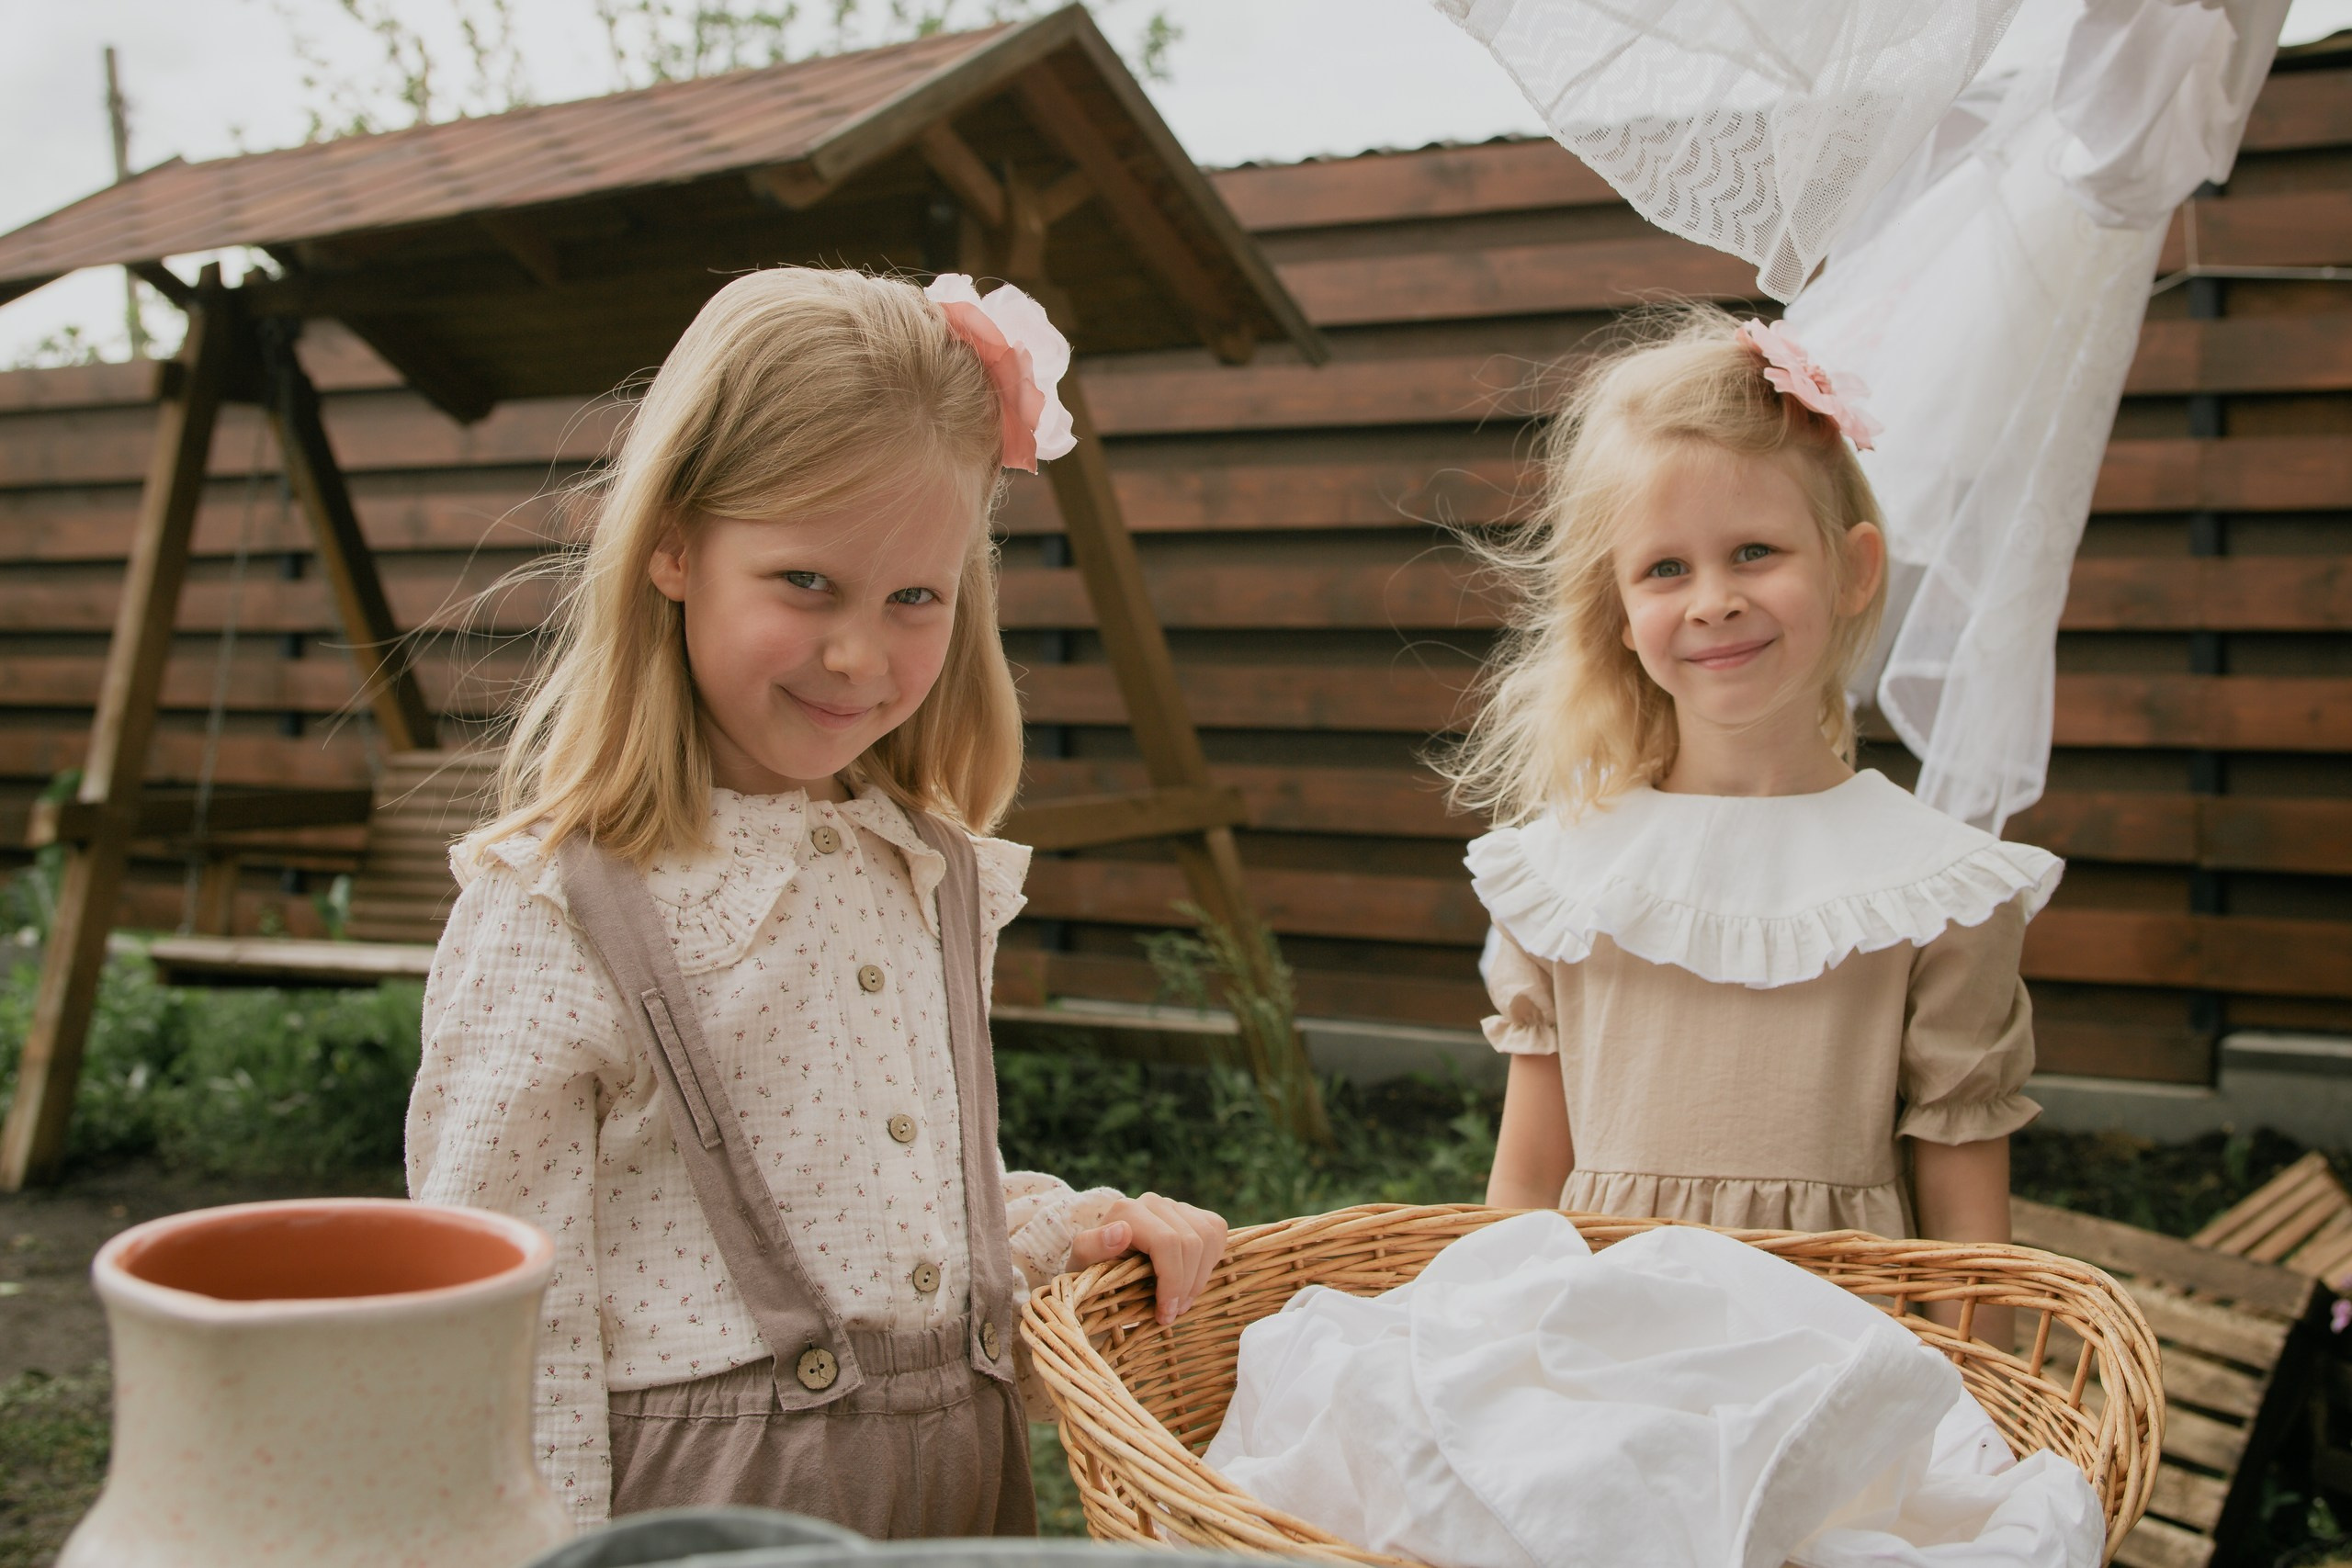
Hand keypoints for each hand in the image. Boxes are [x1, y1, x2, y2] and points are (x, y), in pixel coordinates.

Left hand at [1069, 1193, 1227, 1326]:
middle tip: (1172, 1313)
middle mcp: (1153, 1202)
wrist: (1105, 1265)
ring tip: (1182, 1302)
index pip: (1167, 1242)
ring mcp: (1175, 1205)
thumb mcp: (1082, 1264)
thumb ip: (1092, 1246)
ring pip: (1209, 1237)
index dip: (1173, 1281)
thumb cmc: (1093, 1270)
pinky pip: (1217, 1232)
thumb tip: (1121, 1231)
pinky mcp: (1193, 1213)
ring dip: (1200, 1277)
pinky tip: (1192, 1279)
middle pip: (1192, 1242)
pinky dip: (1211, 1261)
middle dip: (1186, 1285)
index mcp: (1127, 1211)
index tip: (1165, 1313)